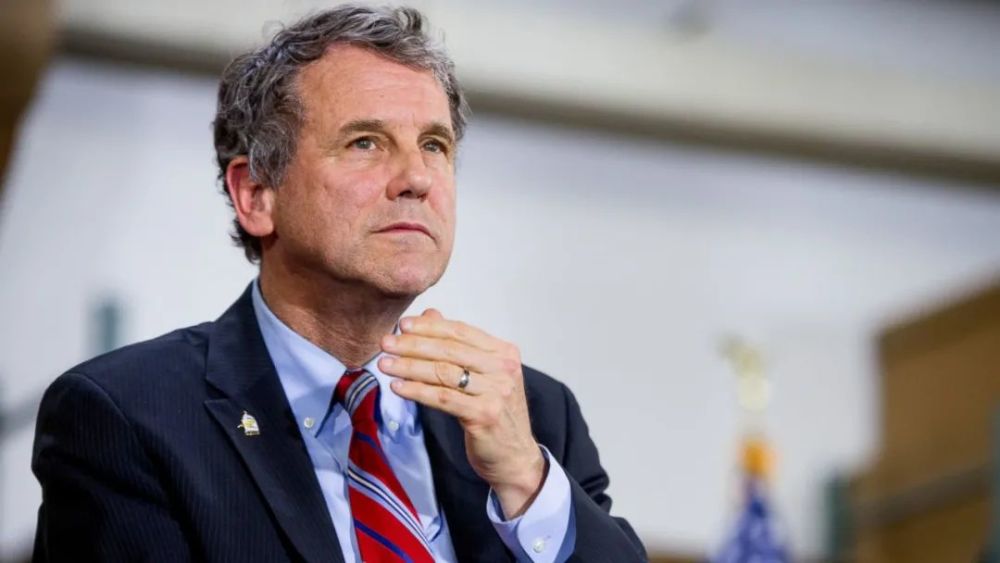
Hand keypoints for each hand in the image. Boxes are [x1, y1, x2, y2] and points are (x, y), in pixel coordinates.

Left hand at [378, 309, 545, 517]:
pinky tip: (398, 387)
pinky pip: (443, 398)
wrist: (515, 456)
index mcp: (504, 353)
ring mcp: (497, 391)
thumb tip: (430, 314)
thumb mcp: (481, 376)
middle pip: (450, 350)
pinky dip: (417, 391)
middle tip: (386, 343)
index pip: (461, 332)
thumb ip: (457, 346)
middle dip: (413, 345)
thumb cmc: (494, 413)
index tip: (403, 325)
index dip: (430, 327)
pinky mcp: (485, 414)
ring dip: (410, 367)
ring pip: (444, 373)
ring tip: (385, 364)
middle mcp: (504, 369)